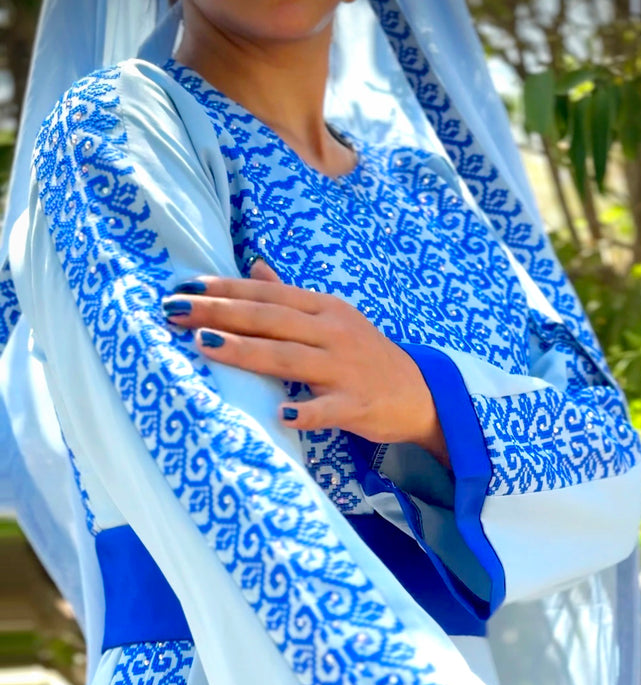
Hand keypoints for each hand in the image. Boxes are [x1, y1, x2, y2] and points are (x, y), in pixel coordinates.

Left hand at [162, 260, 449, 464]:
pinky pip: (327, 409)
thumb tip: (254, 268)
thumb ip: (289, 297)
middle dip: (220, 314)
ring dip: (247, 351)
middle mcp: (331, 332)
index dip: (225, 290)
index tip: (184, 288)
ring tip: (206, 346)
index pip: (266, 295)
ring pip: (289, 358)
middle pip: (269, 320)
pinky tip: (281, 415)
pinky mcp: (356, 405)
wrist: (420, 393)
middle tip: (175, 311)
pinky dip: (306, 412)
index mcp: (323, 309)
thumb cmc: (366, 356)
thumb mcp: (332, 318)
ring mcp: (344, 369)